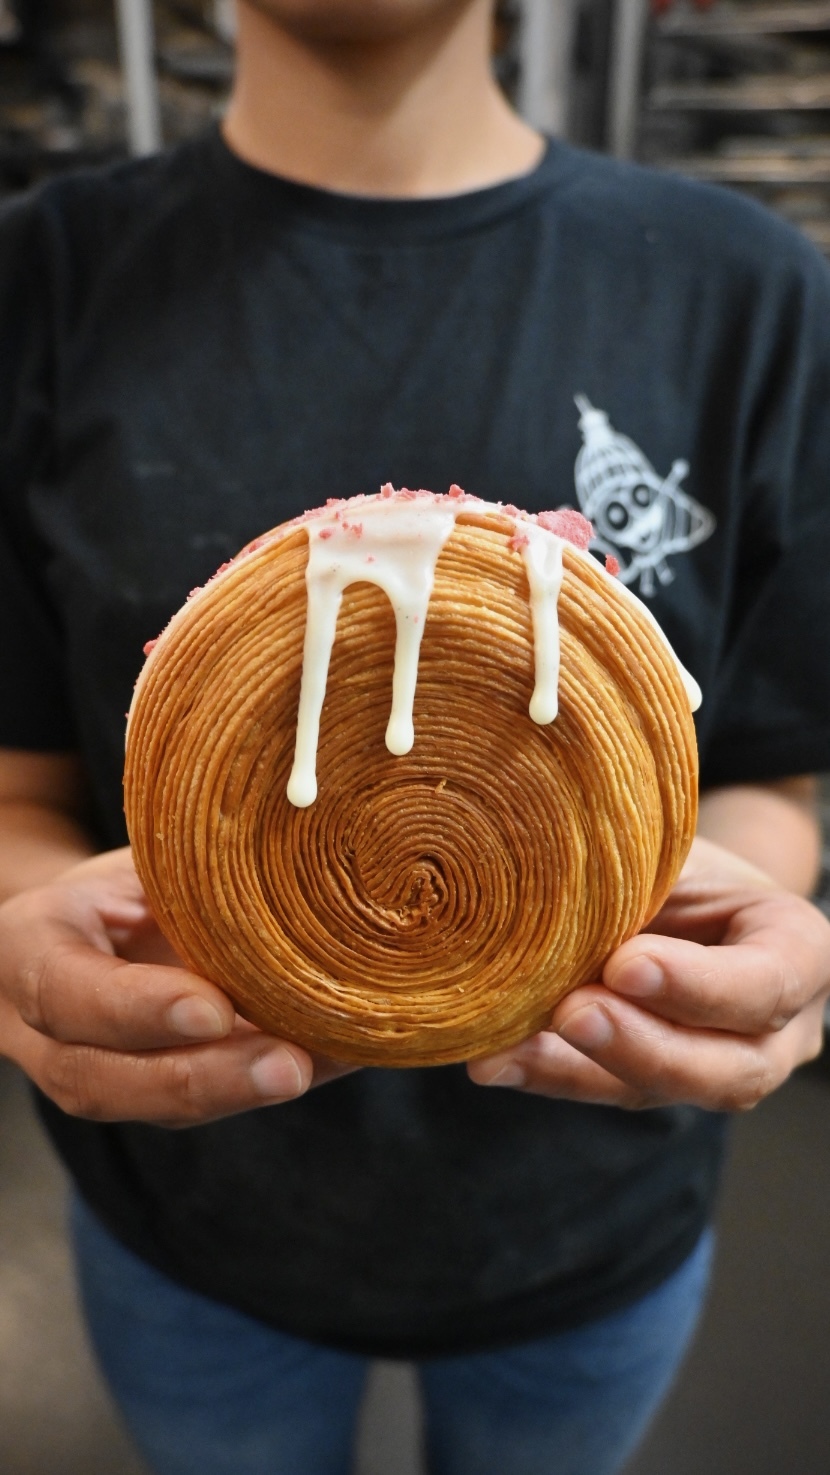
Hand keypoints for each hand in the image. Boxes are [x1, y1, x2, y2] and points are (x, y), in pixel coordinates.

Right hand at [0, 847, 350, 1125]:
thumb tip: (289, 854)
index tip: (212, 1009)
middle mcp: (49, 1034)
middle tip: (288, 1066)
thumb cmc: (117, 882)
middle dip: (204, 1079)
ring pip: (157, 1108)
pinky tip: (338, 1059)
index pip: (66, 993)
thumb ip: (180, 874)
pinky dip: (271, 1083)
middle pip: (107, 1081)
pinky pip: (207, 1104)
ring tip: (320, 1067)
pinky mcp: (151, 1094)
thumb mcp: (131, 859)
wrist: (89, 925)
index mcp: (31, 952)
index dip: (137, 1010)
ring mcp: (98, 1074)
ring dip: (244, 1093)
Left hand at [468, 838, 829, 1110]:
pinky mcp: (647, 1081)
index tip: (625, 964)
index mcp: (798, 954)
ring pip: (656, 1092)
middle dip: (641, 1046)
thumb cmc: (691, 857)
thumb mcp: (685, 851)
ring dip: (575, 1069)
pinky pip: (598, 1088)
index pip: (765, 985)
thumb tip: (563, 871)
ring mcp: (711, 1067)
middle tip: (571, 1012)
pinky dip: (541, 1072)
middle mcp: (774, 1031)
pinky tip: (492, 1061)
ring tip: (508, 1049)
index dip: (698, 985)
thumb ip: (650, 875)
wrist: (680, 883)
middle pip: (724, 1069)